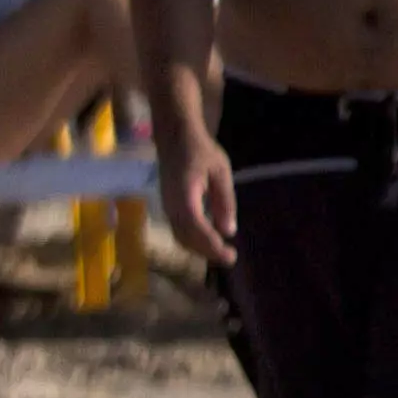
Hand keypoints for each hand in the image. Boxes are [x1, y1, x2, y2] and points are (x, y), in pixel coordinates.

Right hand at [155, 127, 236, 269]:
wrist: (174, 138)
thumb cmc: (201, 152)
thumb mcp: (220, 173)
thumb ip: (224, 201)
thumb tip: (228, 231)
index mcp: (184, 196)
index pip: (197, 228)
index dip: (212, 245)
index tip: (230, 256)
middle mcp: (171, 205)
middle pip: (186, 238)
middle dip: (207, 251)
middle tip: (230, 259)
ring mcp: (166, 207)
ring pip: (180, 236)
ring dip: (199, 249)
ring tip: (222, 253)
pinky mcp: (168, 206)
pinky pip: (178, 230)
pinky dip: (192, 241)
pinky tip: (208, 242)